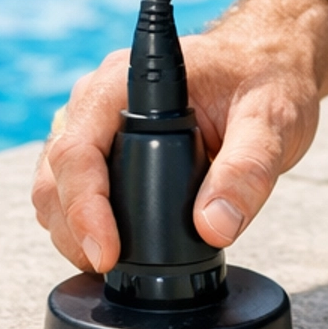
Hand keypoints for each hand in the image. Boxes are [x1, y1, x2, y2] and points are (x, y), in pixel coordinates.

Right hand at [31, 25, 321, 272]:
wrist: (266, 62)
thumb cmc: (265, 77)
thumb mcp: (271, 119)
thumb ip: (248, 169)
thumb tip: (214, 226)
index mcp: (127, 81)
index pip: (79, 150)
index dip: (84, 209)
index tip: (107, 252)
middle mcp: (99, 98)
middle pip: (56, 175)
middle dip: (74, 230)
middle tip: (112, 266)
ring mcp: (96, 121)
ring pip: (55, 186)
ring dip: (72, 230)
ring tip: (113, 260)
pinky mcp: (104, 143)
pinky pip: (71, 188)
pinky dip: (80, 222)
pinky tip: (110, 243)